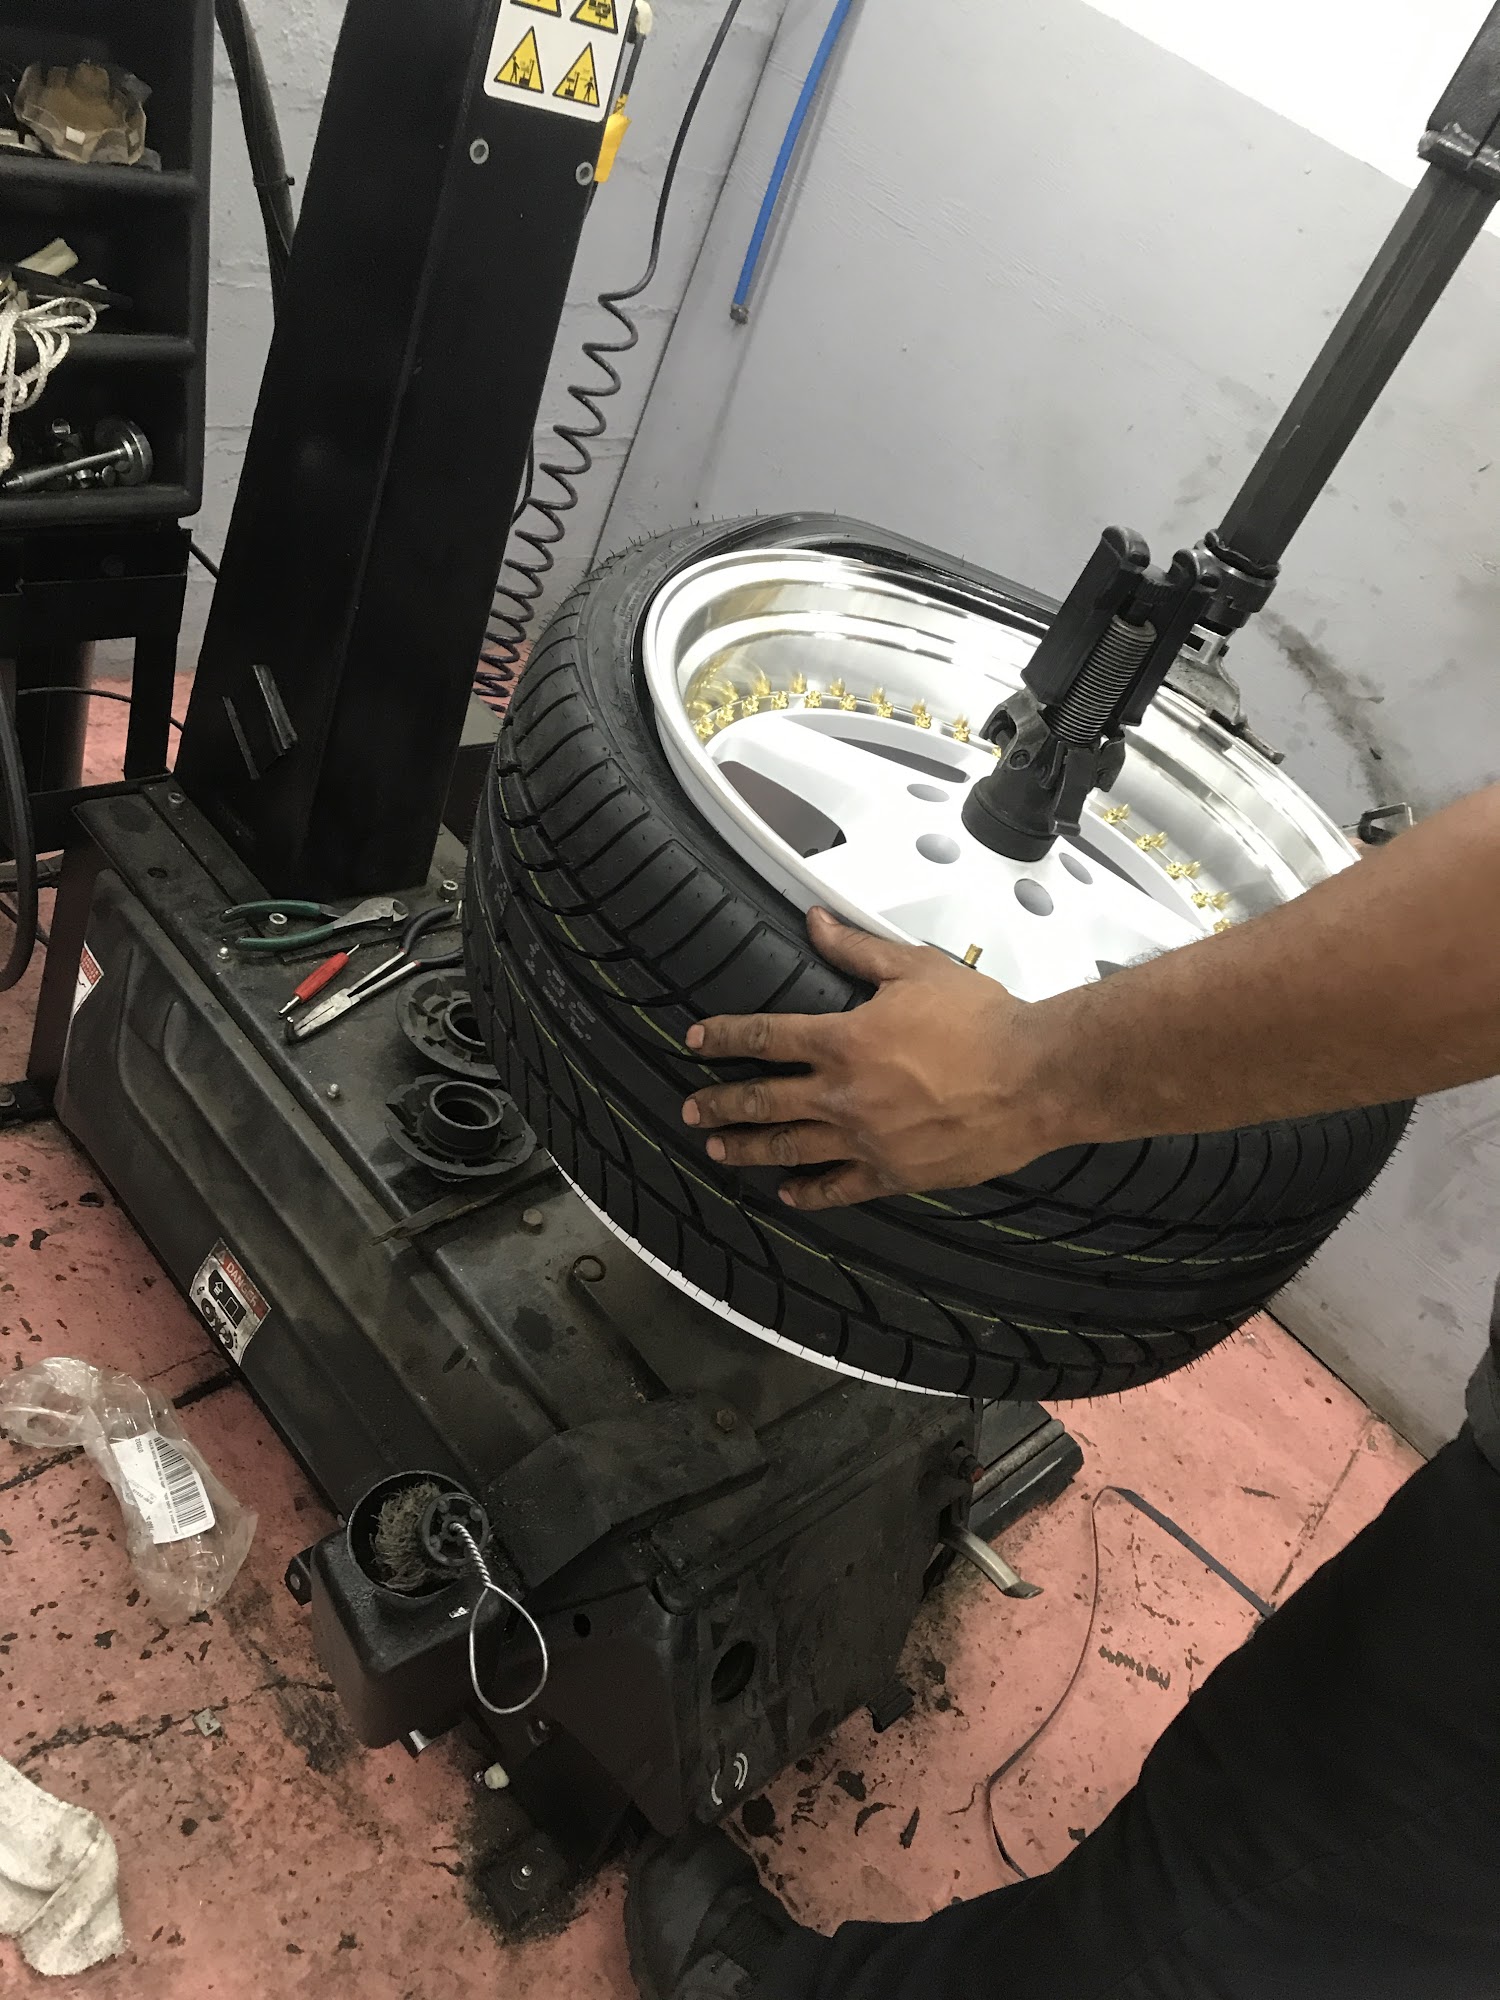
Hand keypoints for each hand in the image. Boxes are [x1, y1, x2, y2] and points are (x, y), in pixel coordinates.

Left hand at [682, 908, 1063, 1210]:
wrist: (1035, 1077)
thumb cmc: (984, 1021)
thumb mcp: (916, 968)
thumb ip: (857, 948)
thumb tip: (816, 923)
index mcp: (843, 1041)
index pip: (764, 1038)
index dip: (723, 1038)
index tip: (695, 1041)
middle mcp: (844, 1095)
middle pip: (762, 1100)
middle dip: (719, 1103)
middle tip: (691, 1107)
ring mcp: (866, 1140)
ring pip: (789, 1148)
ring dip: (746, 1148)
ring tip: (717, 1147)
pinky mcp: (894, 1173)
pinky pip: (838, 1189)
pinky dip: (808, 1192)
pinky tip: (788, 1192)